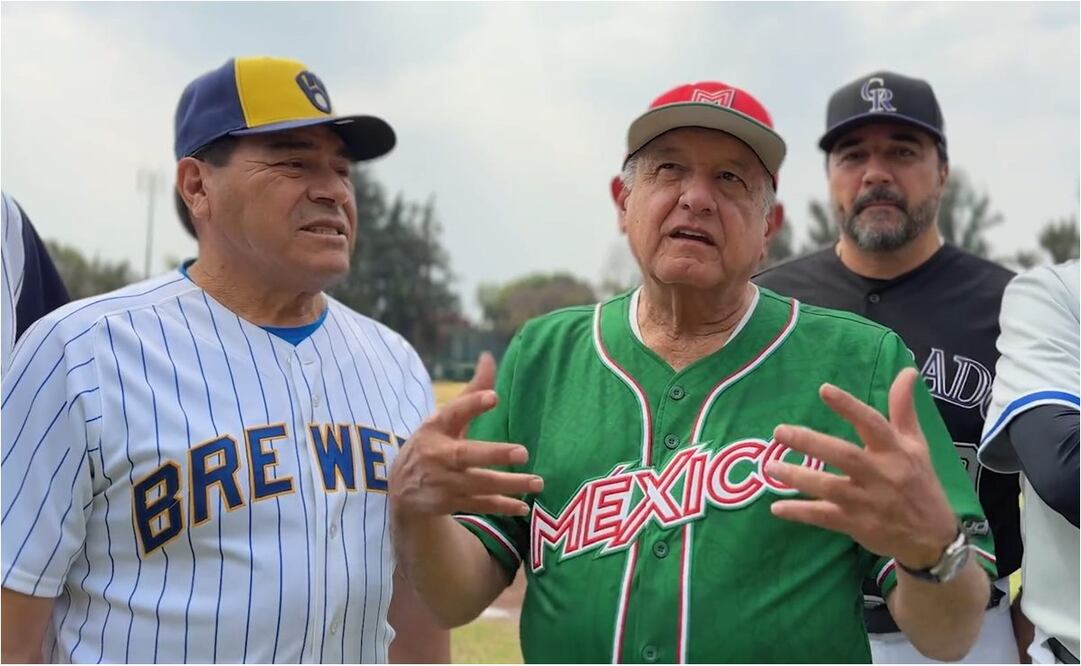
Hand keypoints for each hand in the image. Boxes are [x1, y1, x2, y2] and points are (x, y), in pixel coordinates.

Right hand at [390, 352, 542, 518]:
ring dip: (509, 485)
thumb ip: (471, 391)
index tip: (493, 397)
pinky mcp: (450, 503)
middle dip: (494, 454)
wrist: (401, 489)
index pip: (453, 413)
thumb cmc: (432, 443)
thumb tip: (488, 357)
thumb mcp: (445, 417)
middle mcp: (437, 455)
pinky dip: (501, 506)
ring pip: (479, 484)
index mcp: (435, 428)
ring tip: (537, 482)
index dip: (472, 404)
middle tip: (523, 452)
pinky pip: (480, 505)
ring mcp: (443, 482)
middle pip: (466, 454)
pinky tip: (523, 506)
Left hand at [766, 368, 957, 568]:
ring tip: (769, 466)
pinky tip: (776, 508)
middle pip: (843, 455)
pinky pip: (823, 517)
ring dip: (797, 476)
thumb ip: (904, 409)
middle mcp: (881, 474)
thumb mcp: (917, 445)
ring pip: (828, 486)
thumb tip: (907, 371)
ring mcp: (867, 501)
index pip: (872, 423)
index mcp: (895, 451)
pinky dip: (799, 512)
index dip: (849, 406)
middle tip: (779, 431)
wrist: (932, 537)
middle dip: (810, 442)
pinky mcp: (856, 524)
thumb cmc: (920, 484)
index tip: (824, 389)